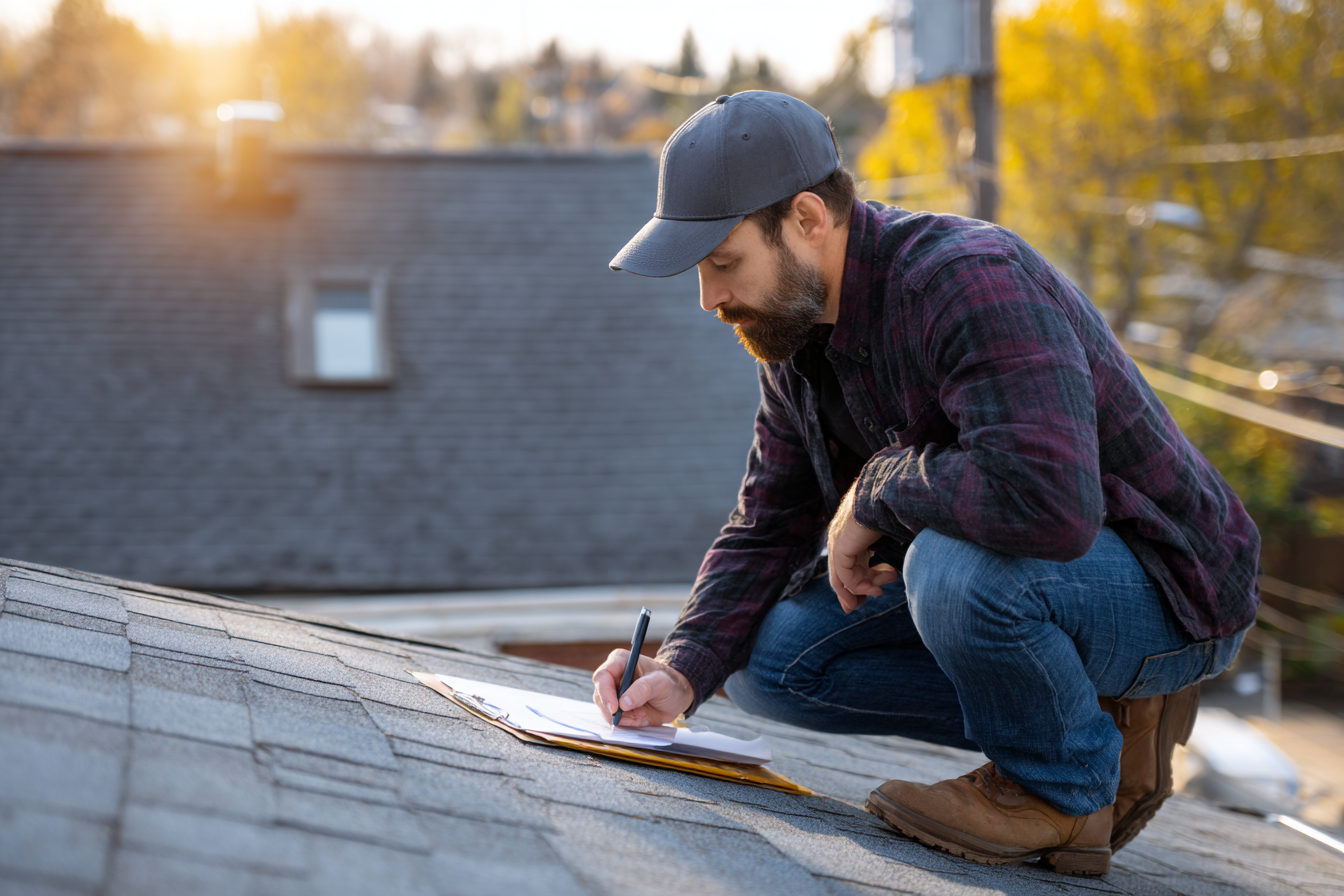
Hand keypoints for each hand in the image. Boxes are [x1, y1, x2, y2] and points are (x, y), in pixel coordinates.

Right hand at [591, 650, 694, 727]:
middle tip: (636, 715)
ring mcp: (613, 694)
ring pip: (606, 711)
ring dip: (624, 718)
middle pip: (600, 696)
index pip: (602, 676)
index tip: (615, 708)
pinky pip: (615, 721)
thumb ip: (643, 689)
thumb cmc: (670, 683)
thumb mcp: (661, 683)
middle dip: (616, 710)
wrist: (676, 696)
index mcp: (620, 661)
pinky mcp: (617, 708)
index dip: (605, 693)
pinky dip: (628, 723)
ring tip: (643, 713)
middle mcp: (613, 677)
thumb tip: (623, 703)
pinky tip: (641, 717)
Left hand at [828, 486, 899, 612]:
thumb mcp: (893, 532)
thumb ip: (890, 550)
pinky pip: (845, 575)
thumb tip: (896, 569)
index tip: (877, 591)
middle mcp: (842, 535)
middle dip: (856, 591)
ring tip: (881, 589)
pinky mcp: (840, 545)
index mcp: (853, 530)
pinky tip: (876, 587)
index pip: (850, 560)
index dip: (861, 580)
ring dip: (865, 588)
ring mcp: (838, 540)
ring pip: (844, 577)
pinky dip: (860, 586)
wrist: (891, 489)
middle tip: (870, 600)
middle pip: (843, 572)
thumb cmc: (898, 505)